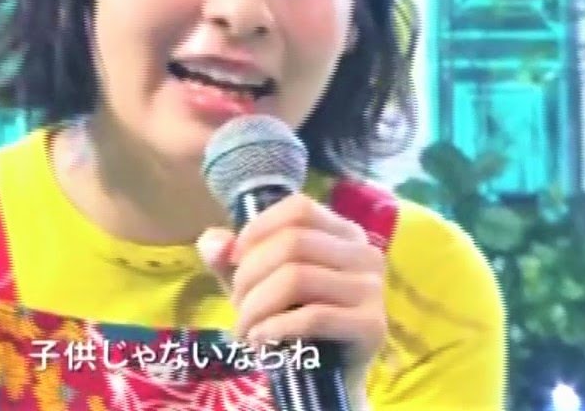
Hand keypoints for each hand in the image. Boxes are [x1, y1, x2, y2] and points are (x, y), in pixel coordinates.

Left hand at [195, 193, 386, 381]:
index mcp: (343, 233)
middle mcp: (365, 253)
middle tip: (237, 306)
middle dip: (250, 275)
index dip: (259, 228)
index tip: (234, 260)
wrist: (325, 377)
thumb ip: (229, 260)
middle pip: (293, 242)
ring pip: (298, 278)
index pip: (300, 208)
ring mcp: (372, 289)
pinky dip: (275, 328)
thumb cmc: (292, 320)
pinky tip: (260, 341)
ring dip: (257, 306)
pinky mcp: (371, 326)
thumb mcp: (256, 284)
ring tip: (245, 328)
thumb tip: (212, 243)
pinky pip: (313, 317)